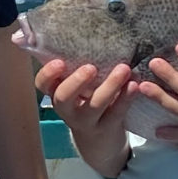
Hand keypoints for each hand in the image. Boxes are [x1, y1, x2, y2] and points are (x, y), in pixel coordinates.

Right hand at [35, 54, 136, 178]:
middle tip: (91, 67)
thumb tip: (72, 34)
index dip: (48, 74)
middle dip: (76, 81)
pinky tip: (135, 85)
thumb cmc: (86, 105)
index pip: (42, 84)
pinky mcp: (107, 128)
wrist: (100, 144)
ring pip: (94, 105)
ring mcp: (86, 121)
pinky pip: (116, 112)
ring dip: (110, 86)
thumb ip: (74, 70)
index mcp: (57, 95)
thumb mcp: (76, 91)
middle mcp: (68, 109)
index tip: (60, 62)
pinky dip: (126, 98)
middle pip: (63, 97)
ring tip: (124, 69)